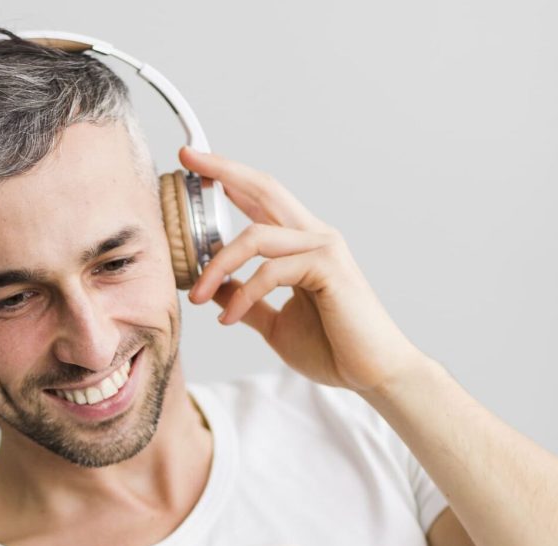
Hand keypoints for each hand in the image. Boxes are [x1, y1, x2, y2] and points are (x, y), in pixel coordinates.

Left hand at [180, 145, 427, 394]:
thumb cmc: (330, 348)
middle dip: (223, 170)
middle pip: (264, 188)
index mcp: (301, 244)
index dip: (229, 176)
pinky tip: (228, 319)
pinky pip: (271, 271)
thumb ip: (245, 300)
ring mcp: (324, 248)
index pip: (261, 199)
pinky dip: (243, 294)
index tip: (193, 162)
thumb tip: (211, 286)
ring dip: (217, 266)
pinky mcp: (329, 269)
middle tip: (186, 160)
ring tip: (195, 297)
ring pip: (255, 237)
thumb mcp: (272, 322)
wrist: (372, 373)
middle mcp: (314, 236)